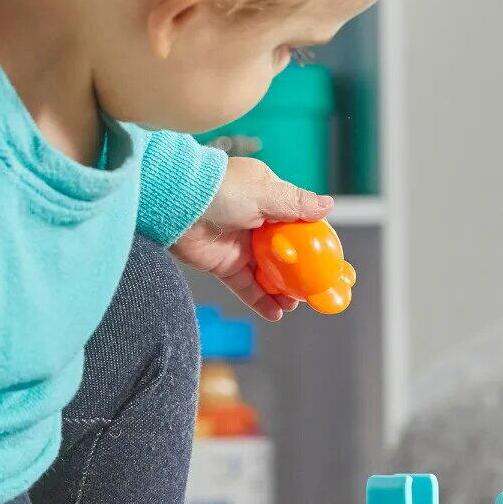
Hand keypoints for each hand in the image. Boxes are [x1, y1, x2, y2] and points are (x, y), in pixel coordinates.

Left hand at [171, 157, 332, 320]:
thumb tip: (328, 205)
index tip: (328, 259)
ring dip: (282, 291)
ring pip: (268, 273)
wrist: (174, 204)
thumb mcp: (265, 193)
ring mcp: (240, 246)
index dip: (313, 241)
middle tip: (314, 289)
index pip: (298, 222)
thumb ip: (296, 203)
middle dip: (299, 272)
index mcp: (268, 198)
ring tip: (295, 304)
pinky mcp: (224, 265)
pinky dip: (260, 301)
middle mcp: (256, 223)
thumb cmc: (219, 190)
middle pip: (285, 253)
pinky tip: (276, 314)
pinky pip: (246, 286)